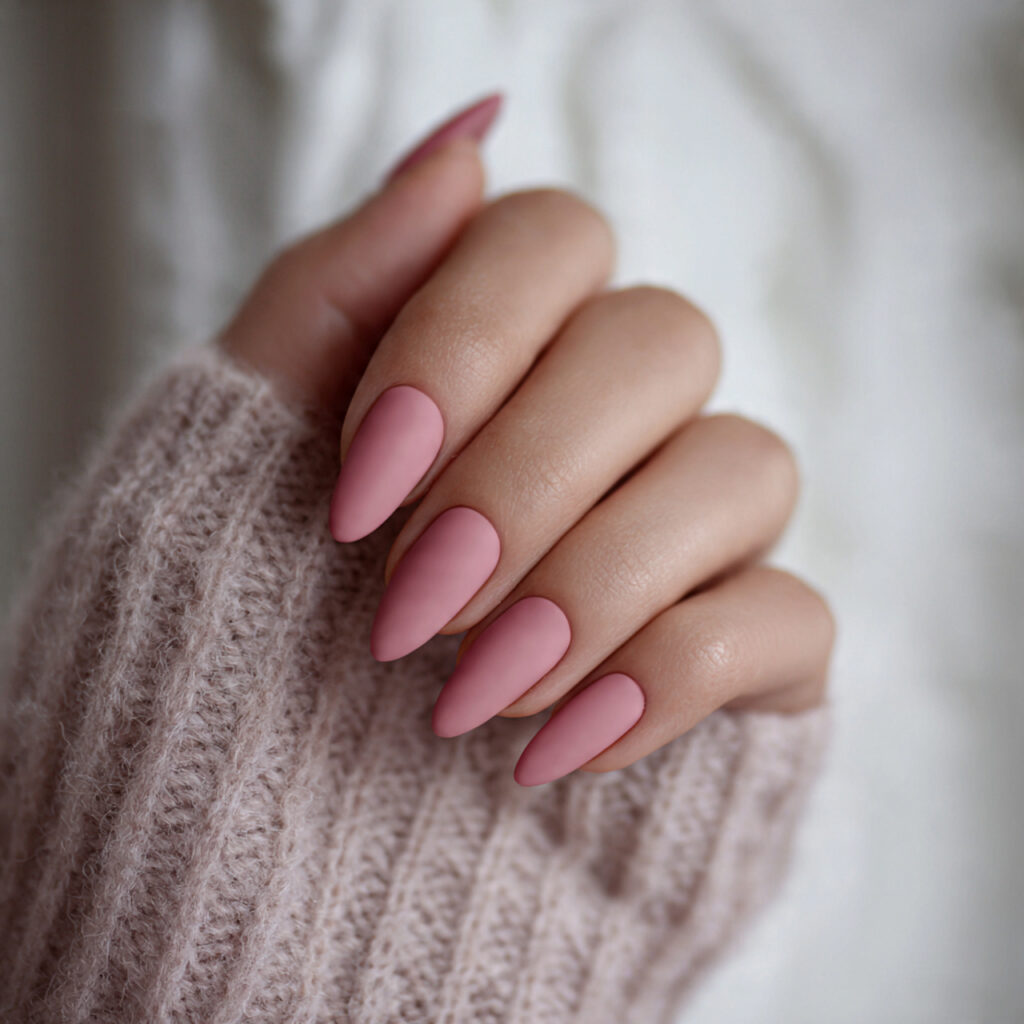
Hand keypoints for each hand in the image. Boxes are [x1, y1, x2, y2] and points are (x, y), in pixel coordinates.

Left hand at [220, 95, 834, 785]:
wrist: (300, 826)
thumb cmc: (267, 624)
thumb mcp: (255, 448)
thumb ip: (342, 285)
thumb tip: (463, 138)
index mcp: (515, 344)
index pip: (552, 240)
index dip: (463, 344)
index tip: (357, 493)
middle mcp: (627, 414)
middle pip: (661, 341)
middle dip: (527, 478)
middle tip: (412, 606)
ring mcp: (702, 525)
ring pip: (745, 466)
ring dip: (597, 581)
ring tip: (469, 696)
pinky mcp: (755, 644)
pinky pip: (787, 618)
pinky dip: (666, 682)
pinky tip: (551, 754)